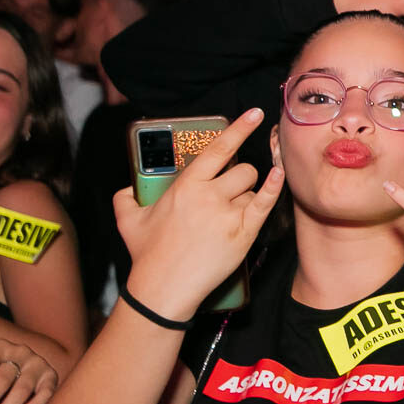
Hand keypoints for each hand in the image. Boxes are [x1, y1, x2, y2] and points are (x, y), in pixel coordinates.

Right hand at [112, 109, 284, 320]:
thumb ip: (126, 196)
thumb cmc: (147, 255)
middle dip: (238, 175)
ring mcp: (229, 216)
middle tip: (226, 190)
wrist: (163, 289)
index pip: (218, 149)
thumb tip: (129, 187)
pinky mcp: (244, 234)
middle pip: (241, 169)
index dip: (239, 128)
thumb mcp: (128, 219)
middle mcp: (209, 197)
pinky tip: (277, 175)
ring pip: (251, 188)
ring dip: (245, 194)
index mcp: (185, 187)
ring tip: (229, 210)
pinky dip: (272, 188)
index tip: (254, 114)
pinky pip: (264, 204)